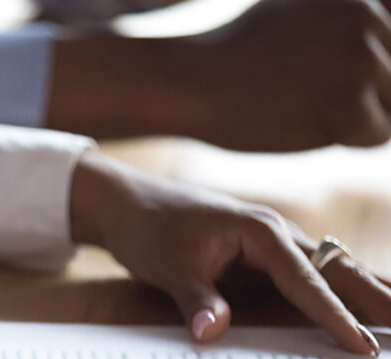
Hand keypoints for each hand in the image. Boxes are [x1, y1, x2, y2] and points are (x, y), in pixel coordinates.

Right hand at [49, 0, 390, 150]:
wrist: (193, 82)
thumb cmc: (235, 53)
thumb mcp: (297, 13)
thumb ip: (344, 21)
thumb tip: (378, 49)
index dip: (367, 66)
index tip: (325, 78)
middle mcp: (368, 20)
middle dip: (364, 90)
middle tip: (309, 93)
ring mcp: (363, 62)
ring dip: (356, 114)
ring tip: (305, 105)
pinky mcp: (352, 105)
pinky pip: (378, 135)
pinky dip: (347, 138)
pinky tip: (306, 122)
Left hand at [71, 151, 388, 354]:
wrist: (125, 202)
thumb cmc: (147, 228)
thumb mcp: (166, 265)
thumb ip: (195, 298)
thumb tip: (214, 332)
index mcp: (260, 232)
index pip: (307, 282)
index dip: (335, 316)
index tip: (362, 346)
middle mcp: (277, 232)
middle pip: (340, 269)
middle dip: (381, 298)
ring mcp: (274, 241)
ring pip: (334, 269)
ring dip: (371, 291)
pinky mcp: (263, 253)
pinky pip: (313, 273)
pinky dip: (342, 288)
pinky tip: (366, 300)